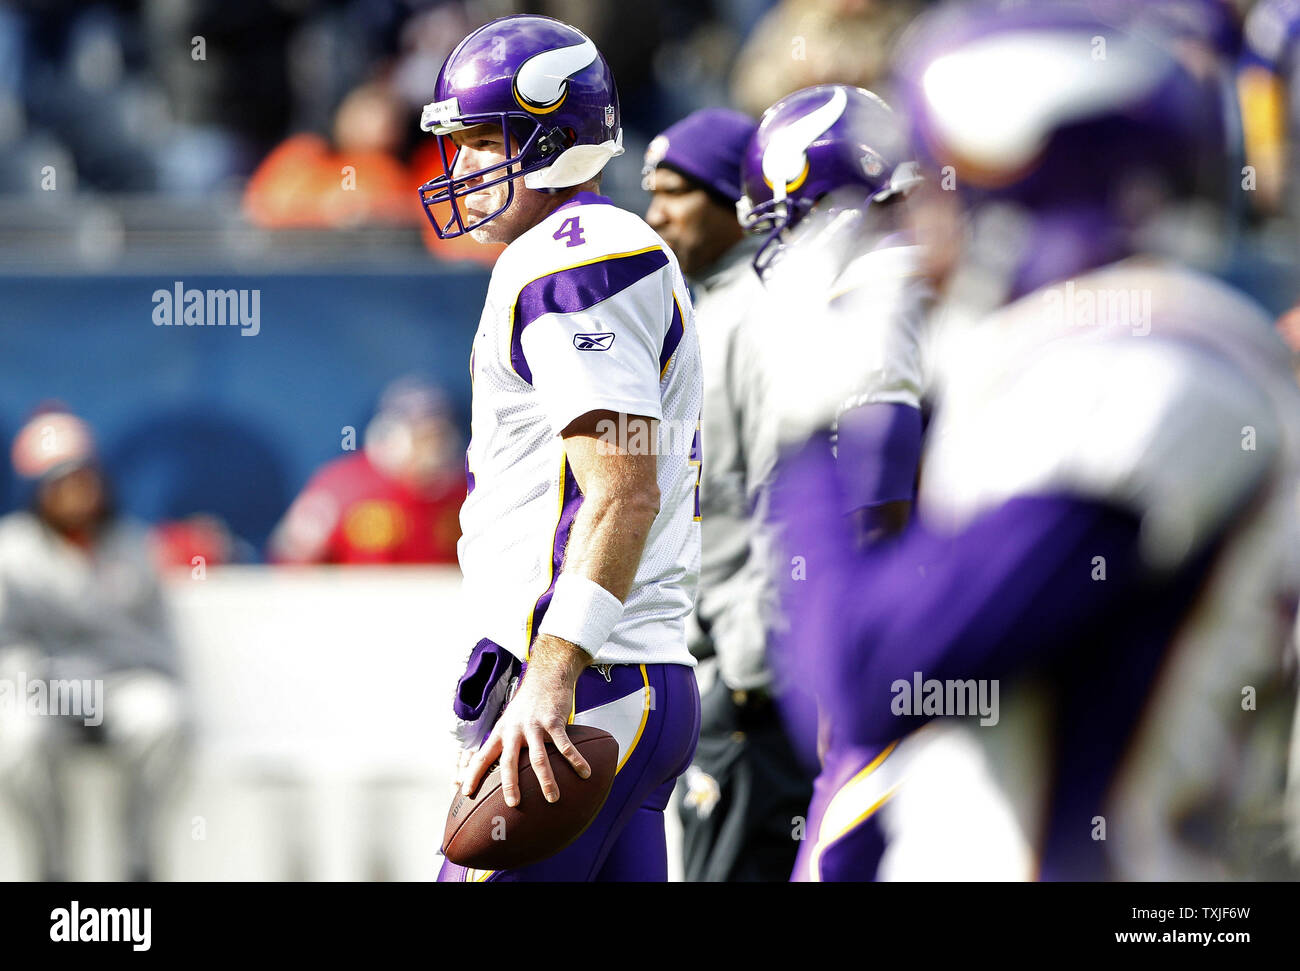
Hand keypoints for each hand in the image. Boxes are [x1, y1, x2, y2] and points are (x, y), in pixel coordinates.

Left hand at [461, 636, 591, 806]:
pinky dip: (575, 760)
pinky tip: (584, 773)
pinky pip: (565, 745)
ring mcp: (535, 726)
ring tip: (552, 798)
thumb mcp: (511, 720)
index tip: (466, 793)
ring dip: (546, 780)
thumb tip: (504, 768)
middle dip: (509, 784)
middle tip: (513, 804)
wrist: (547, 676)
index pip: (482, 756)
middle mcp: (515, 730)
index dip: (473, 775)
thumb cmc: (529, 703)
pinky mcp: (554, 721)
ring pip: (538, 758)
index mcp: (502, 732)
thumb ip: (508, 742)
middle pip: (508, 760)